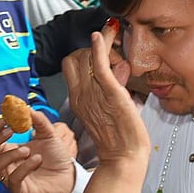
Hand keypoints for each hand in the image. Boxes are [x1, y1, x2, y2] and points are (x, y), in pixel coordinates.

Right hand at [0, 111, 74, 192]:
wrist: (70, 178)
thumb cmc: (55, 158)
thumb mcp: (49, 135)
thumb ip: (39, 121)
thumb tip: (27, 107)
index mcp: (8, 150)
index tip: (4, 119)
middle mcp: (6, 165)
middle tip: (10, 130)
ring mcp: (10, 179)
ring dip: (9, 155)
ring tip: (27, 149)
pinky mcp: (19, 192)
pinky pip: (13, 180)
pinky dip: (23, 167)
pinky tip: (37, 159)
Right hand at [62, 21, 149, 165]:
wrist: (124, 158)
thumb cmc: (119, 139)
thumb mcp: (106, 110)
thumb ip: (109, 88)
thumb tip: (121, 68)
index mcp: (78, 99)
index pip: (70, 66)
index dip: (82, 55)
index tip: (96, 49)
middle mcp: (82, 95)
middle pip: (75, 58)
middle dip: (90, 48)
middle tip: (109, 47)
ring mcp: (93, 93)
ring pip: (87, 57)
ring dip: (102, 44)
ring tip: (114, 36)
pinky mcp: (110, 92)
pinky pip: (99, 64)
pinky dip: (100, 46)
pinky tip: (103, 34)